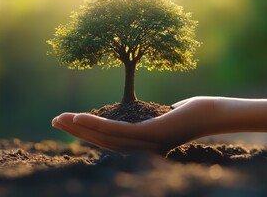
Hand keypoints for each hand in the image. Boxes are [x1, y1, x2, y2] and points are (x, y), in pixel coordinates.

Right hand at [52, 97, 215, 152]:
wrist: (211, 114)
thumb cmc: (186, 114)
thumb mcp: (156, 115)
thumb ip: (139, 119)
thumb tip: (124, 116)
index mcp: (140, 148)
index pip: (107, 142)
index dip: (85, 134)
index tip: (67, 123)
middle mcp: (141, 151)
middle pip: (102, 142)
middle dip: (76, 132)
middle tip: (55, 121)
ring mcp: (146, 145)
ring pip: (105, 138)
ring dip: (81, 128)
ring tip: (61, 119)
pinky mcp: (151, 134)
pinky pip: (118, 131)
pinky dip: (96, 124)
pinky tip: (80, 117)